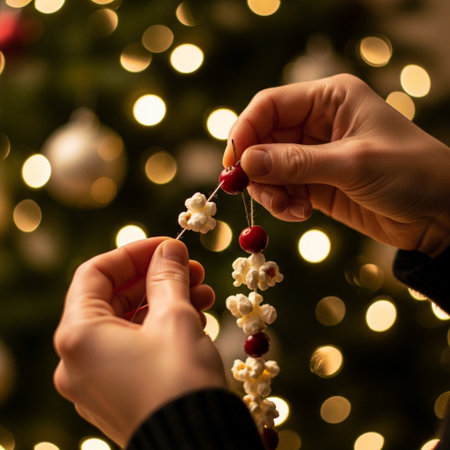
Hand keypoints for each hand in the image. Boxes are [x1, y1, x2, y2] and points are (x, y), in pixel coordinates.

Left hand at [53, 238, 225, 446]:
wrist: (197, 447)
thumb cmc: (180, 381)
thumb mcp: (176, 317)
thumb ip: (168, 276)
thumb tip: (170, 249)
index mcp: (79, 335)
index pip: (96, 273)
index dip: (133, 253)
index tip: (168, 246)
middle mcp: (78, 359)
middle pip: (113, 298)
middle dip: (155, 278)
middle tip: (192, 268)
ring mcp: (95, 380)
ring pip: (128, 323)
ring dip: (164, 302)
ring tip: (203, 293)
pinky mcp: (117, 393)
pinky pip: (134, 347)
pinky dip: (160, 328)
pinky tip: (194, 318)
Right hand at [224, 74, 449, 256]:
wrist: (439, 213)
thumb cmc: (409, 173)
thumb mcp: (352, 164)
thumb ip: (296, 163)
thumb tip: (245, 164)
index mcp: (329, 99)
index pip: (269, 106)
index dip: (245, 131)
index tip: (233, 164)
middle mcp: (318, 123)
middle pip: (263, 139)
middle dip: (257, 169)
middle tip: (258, 193)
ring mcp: (314, 155)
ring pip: (268, 168)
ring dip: (270, 191)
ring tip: (290, 208)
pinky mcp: (316, 183)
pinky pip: (283, 189)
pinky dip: (283, 204)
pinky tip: (301, 213)